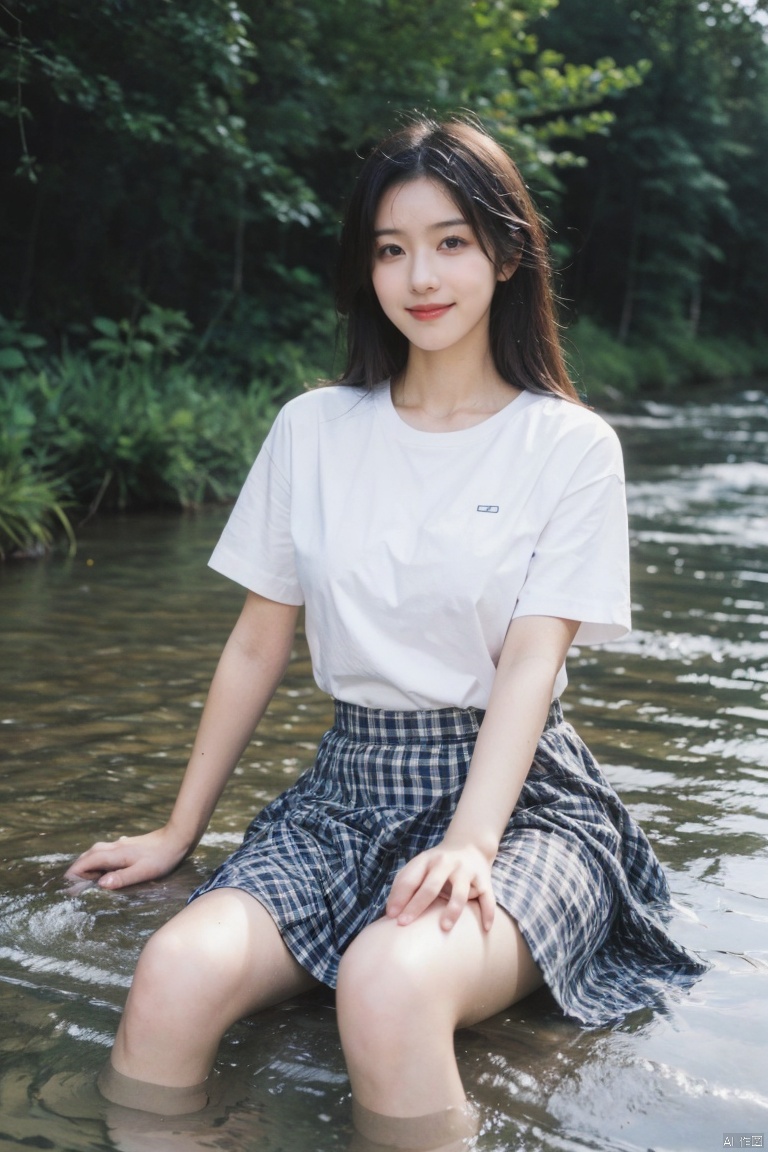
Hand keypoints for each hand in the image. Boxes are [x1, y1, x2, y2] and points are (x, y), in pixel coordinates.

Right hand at [64, 825, 190, 889]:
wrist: (176, 838)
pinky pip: (105, 852)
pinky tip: (103, 868)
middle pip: (87, 856)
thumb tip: (101, 884)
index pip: (85, 862)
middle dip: (77, 870)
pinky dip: (97, 860)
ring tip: (84, 880)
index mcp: (114, 854)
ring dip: (86, 864)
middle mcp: (113, 847)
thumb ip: (121, 878)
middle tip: (72, 886)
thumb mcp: (143, 872)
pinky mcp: (126, 846)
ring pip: (95, 853)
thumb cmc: (161, 858)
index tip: (67, 887)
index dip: (74, 874)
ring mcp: (119, 845)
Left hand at [385, 841, 495, 932]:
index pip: (410, 879)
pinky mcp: (484, 880)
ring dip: (452, 910)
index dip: (399, 897)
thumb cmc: (438, 865)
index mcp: (427, 861)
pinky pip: (487, 898)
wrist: (470, 845)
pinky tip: (485, 928)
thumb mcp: (419, 866)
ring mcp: (466, 871)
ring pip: (460, 892)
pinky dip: (487, 913)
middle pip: (431, 886)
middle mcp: (446, 864)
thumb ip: (404, 884)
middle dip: (417, 905)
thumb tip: (390, 911)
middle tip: (404, 924)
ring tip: (443, 927)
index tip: (391, 916)